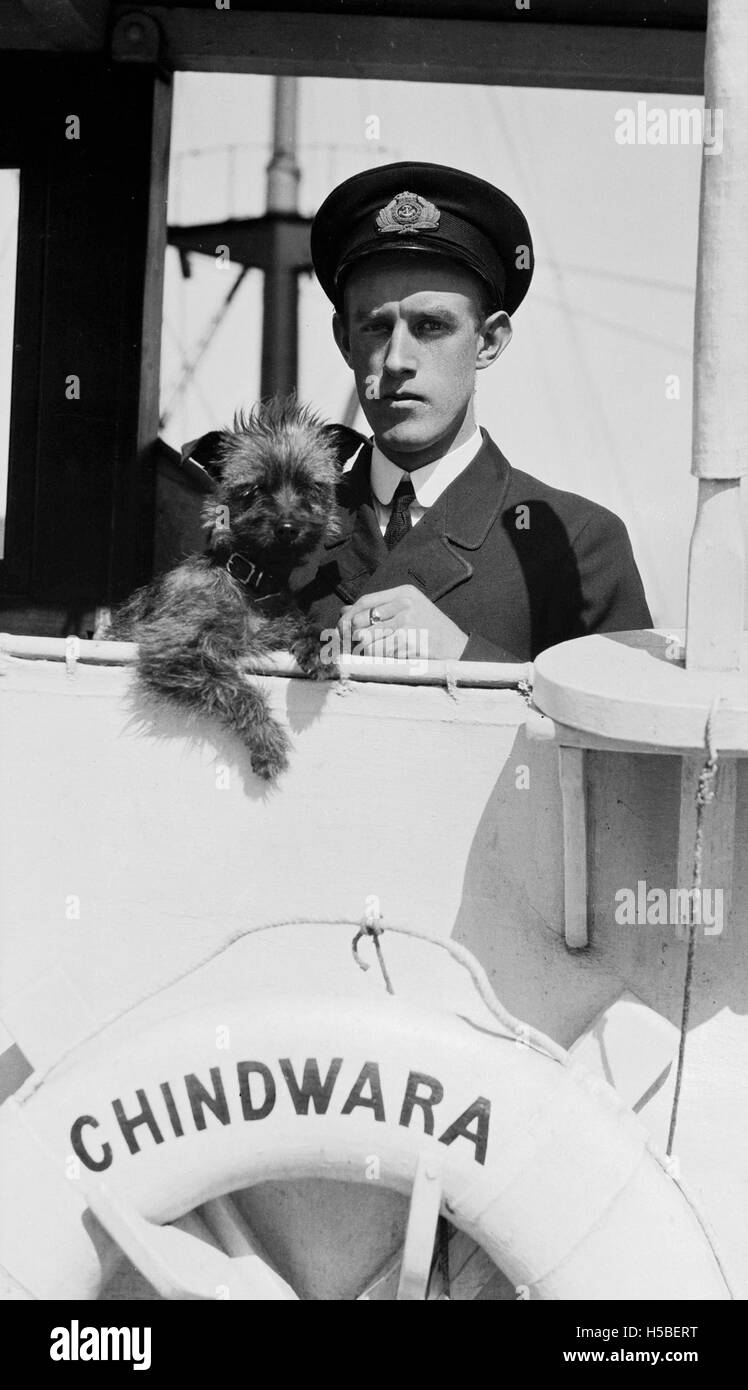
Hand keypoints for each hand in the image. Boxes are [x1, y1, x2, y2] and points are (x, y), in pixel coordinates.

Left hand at [339, 585, 468, 660]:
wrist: (457, 647)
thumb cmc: (431, 628)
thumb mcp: (410, 609)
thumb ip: (380, 608)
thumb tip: (344, 612)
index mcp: (405, 593)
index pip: (366, 601)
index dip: (350, 615)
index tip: (343, 626)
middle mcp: (405, 606)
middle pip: (361, 619)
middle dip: (352, 634)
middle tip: (352, 643)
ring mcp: (406, 626)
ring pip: (366, 639)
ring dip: (363, 649)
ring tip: (369, 652)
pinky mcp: (407, 645)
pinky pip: (378, 653)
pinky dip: (375, 658)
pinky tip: (383, 658)